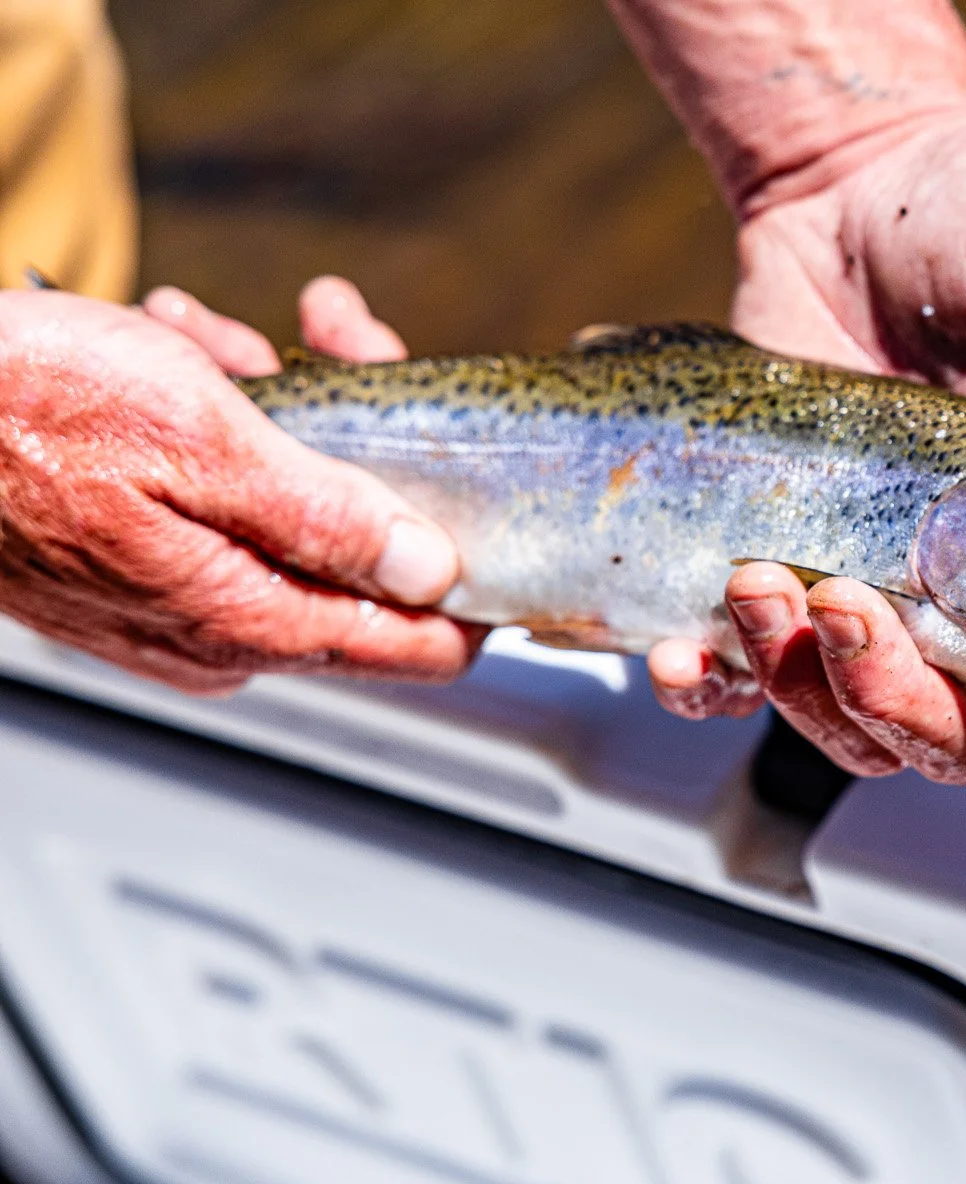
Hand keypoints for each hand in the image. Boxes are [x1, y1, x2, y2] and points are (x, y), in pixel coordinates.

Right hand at [0, 280, 476, 695]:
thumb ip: (327, 515)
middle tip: (343, 340)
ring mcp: (172, 598)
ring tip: (222, 334)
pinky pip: (216, 496)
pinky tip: (181, 349)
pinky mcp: (134, 559)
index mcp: (246, 617)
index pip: (414, 644)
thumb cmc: (13, 411)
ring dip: (277, 406)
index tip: (494, 512)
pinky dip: (216, 416)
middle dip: (361, 439)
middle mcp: (216, 628)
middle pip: (356, 552)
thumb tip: (429, 570)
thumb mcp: (202, 439)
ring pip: (285, 505)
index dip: (470, 579)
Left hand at [649, 111, 965, 782]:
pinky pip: (747, 674)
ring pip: (856, 722)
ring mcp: (877, 581)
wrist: (843, 173)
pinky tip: (684, 648)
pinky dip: (714, 685)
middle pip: (965, 726)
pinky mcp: (783, 564)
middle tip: (857, 611)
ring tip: (759, 581)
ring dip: (807, 688)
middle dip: (909, 707)